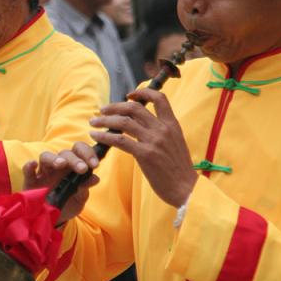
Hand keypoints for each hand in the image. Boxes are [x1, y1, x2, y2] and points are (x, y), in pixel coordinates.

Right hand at [23, 143, 99, 224]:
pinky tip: (32, 165)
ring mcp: (43, 172)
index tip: (95, 164)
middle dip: (75, 159)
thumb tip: (95, 178)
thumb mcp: (79, 198)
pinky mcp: (30, 181)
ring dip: (54, 158)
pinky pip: (28, 171)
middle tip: (82, 168)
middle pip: (65, 153)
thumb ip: (85, 188)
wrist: (53, 219)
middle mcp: (58, 166)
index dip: (88, 153)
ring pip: (46, 156)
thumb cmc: (68, 204)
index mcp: (72, 167)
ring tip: (61, 164)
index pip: (79, 151)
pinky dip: (29, 166)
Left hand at [89, 88, 196, 207]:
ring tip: (94, 122)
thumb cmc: (179, 169)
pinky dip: (105, 136)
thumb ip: (162, 131)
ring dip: (105, 120)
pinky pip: (120, 140)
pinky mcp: (145, 154)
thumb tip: (143, 125)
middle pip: (134, 108)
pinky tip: (96, 136)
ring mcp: (153, 141)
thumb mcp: (176, 143)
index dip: (143, 92)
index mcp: (172, 124)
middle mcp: (162, 129)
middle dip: (115, 106)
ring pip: (123, 122)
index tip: (129, 95)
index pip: (159, 98)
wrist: (186, 188)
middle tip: (102, 110)